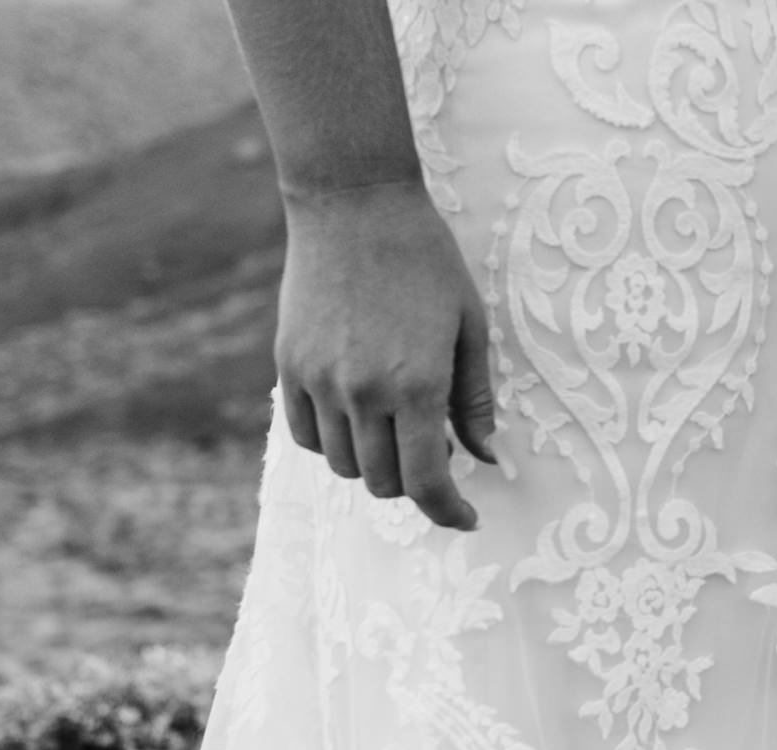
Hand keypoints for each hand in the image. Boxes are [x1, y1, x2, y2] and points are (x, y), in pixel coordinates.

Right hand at [275, 180, 497, 530]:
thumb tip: (487, 458)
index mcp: (417, 386)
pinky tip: (359, 421)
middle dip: (416, 484)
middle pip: (384, 482)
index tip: (465, 518)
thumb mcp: (470, 328)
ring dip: (375, 465)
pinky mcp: (289, 365)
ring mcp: (319, 380)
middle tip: (436, 455)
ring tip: (399, 431)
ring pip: (344, 466)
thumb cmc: (426, 262)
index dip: (449, 512)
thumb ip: (475, 401)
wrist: (353, 205)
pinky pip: (307, 435)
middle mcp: (363, 392)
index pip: (427, 483)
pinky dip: (335, 444)